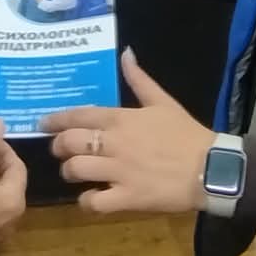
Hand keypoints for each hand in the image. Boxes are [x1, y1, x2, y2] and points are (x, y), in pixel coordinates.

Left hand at [42, 50, 213, 215]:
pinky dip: (86, 201)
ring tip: (73, 174)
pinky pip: (94, 201)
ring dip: (69, 172)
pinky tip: (90, 198)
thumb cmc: (187, 134)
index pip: (79, 115)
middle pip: (70, 143)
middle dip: (58, 147)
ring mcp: (119, 172)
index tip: (44, 124)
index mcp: (122, 119)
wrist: (211, 168)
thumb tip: (126, 53)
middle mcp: (115, 144)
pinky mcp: (127, 197)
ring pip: (76, 170)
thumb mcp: (164, 101)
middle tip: (60, 150)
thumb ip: (139, 79)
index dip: (56, 119)